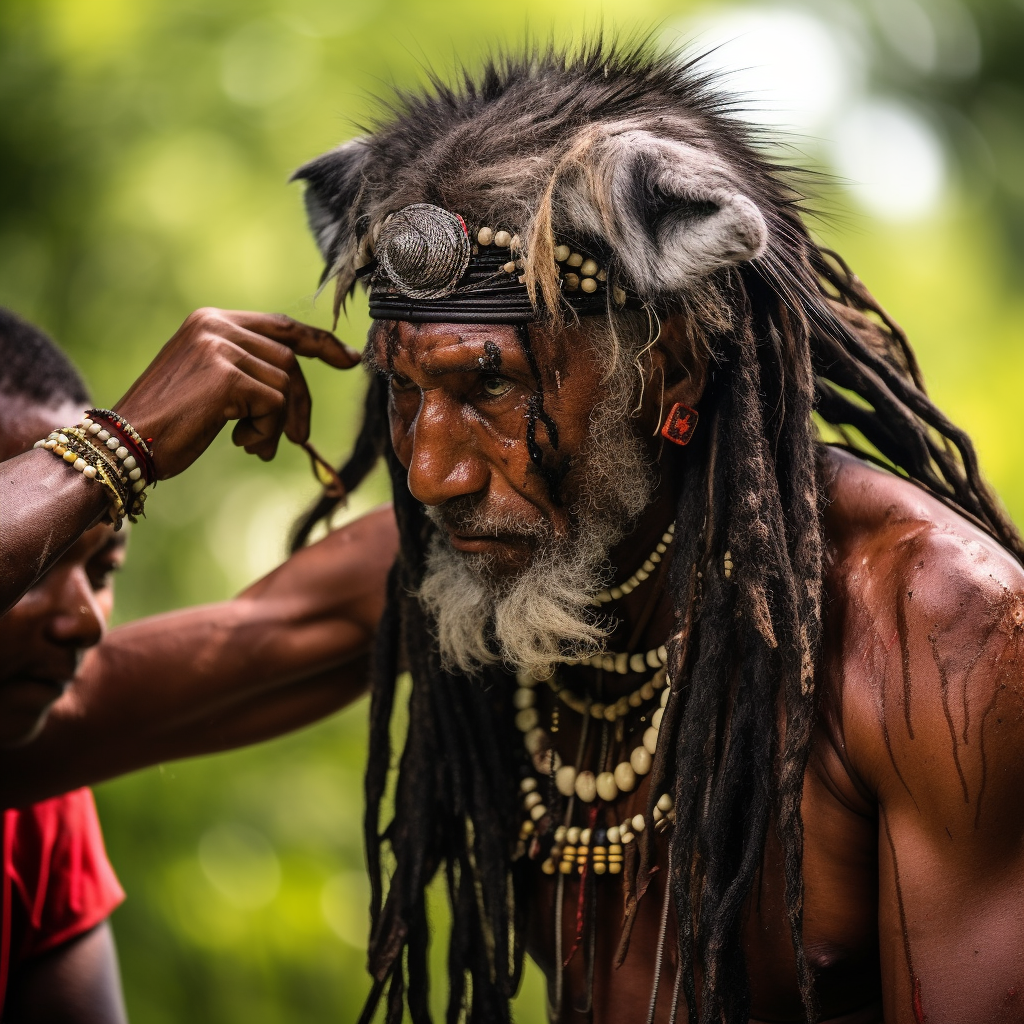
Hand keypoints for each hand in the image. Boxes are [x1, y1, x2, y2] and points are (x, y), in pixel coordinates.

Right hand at [113, 309, 360, 478]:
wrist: (125, 443)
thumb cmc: (167, 424)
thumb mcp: (208, 385)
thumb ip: (246, 372)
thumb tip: (292, 388)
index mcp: (211, 321)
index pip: (281, 326)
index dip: (320, 343)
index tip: (349, 359)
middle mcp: (216, 326)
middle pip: (290, 360)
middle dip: (300, 403)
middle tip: (298, 438)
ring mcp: (221, 348)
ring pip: (285, 386)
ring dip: (277, 425)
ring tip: (252, 446)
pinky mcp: (228, 377)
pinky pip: (275, 405)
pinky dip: (267, 432)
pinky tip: (241, 444)